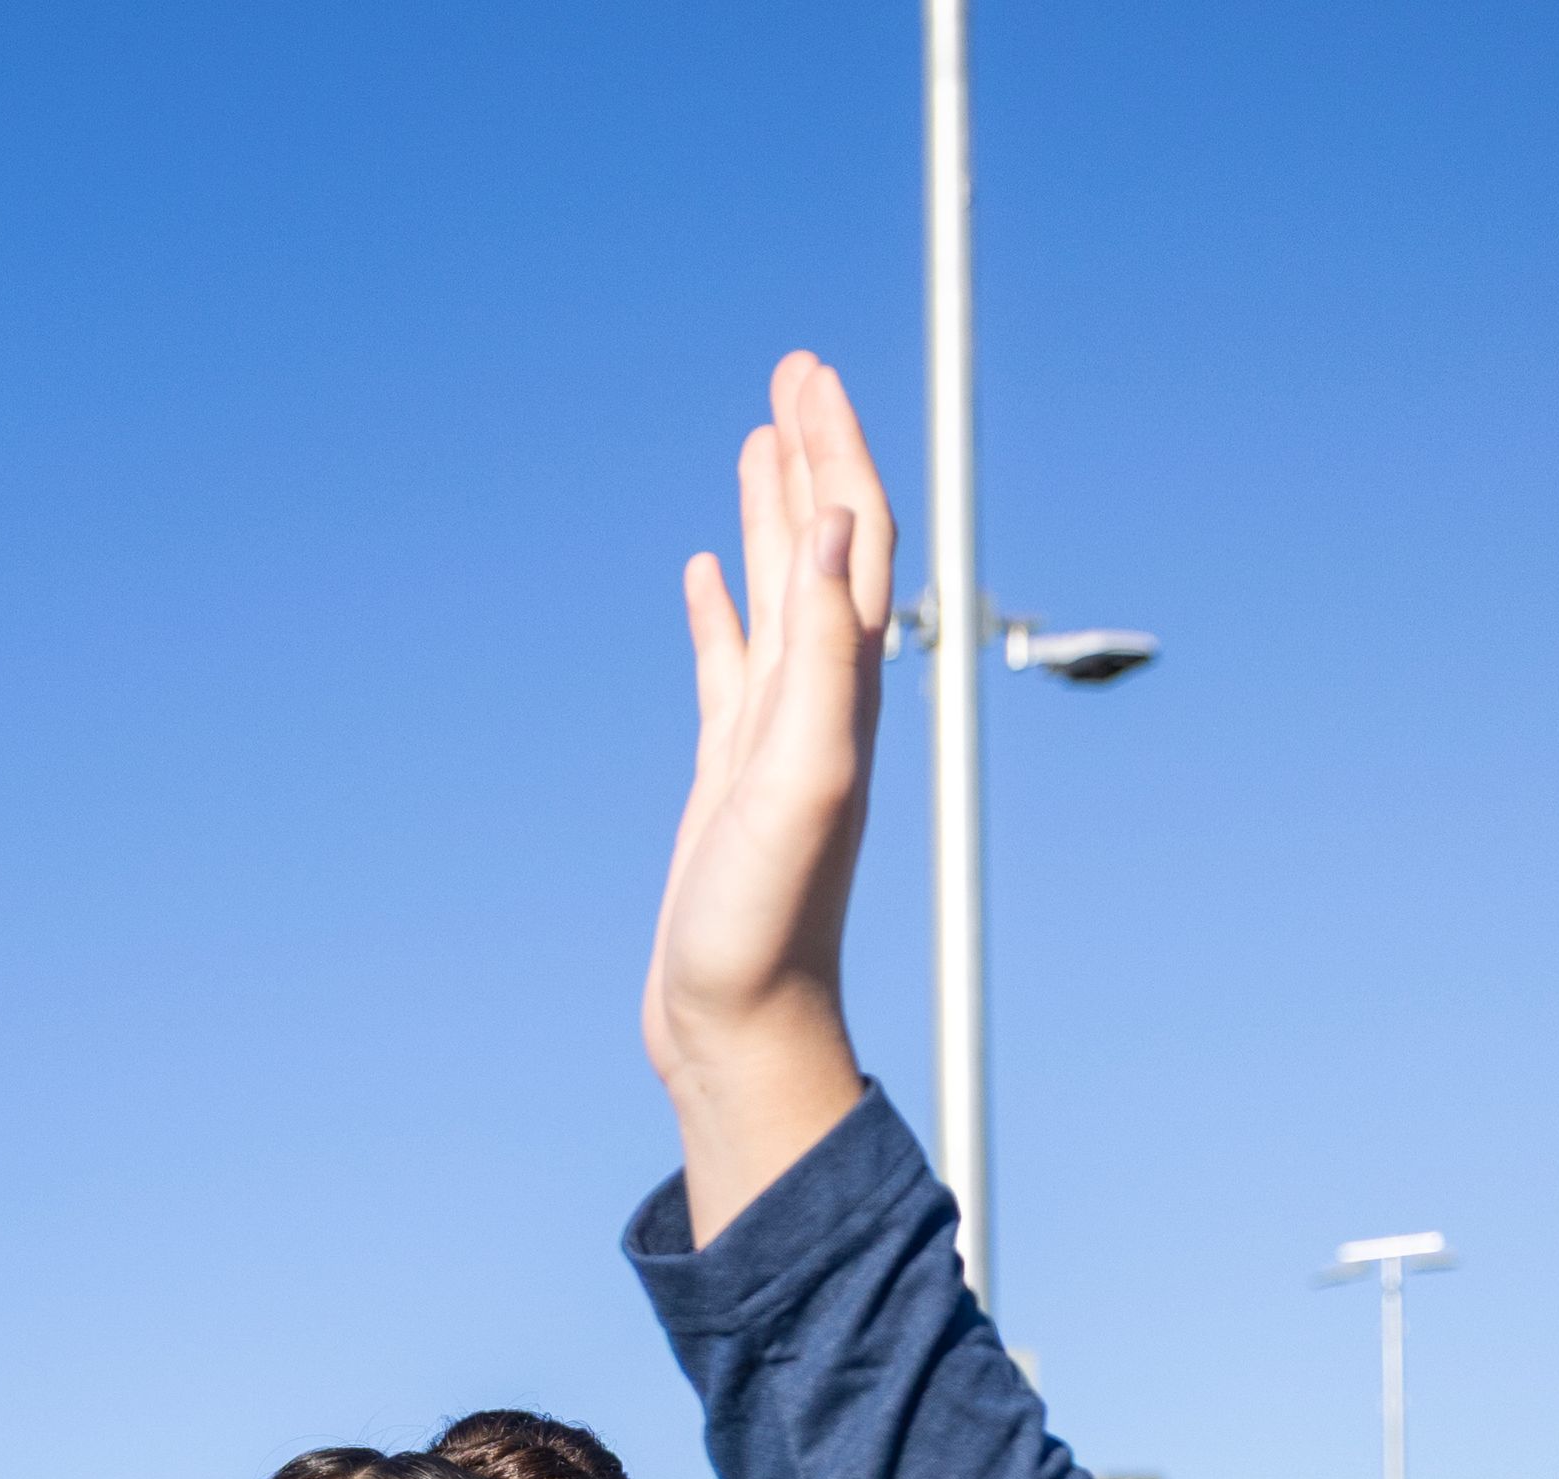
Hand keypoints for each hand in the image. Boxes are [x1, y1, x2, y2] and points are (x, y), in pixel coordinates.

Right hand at [645, 352, 896, 1238]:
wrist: (741, 1025)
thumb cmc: (769, 921)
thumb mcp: (799, 775)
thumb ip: (821, 653)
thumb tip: (832, 528)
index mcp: (846, 689)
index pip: (854, 538)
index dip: (838, 449)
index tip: (809, 375)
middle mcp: (822, 698)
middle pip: (826, 546)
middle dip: (814, 454)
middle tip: (792, 371)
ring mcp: (775, 734)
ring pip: (780, 592)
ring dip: (772, 514)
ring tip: (756, 443)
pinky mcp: (731, 774)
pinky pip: (729, 663)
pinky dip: (721, 606)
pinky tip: (703, 572)